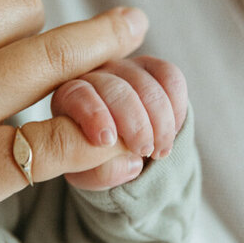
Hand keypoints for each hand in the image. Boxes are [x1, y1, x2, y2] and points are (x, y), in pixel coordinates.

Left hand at [50, 55, 187, 190]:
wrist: (123, 153)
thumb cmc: (97, 162)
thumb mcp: (90, 174)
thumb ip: (101, 172)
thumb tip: (132, 163)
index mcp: (68, 98)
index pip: (77, 94)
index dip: (94, 114)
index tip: (107, 140)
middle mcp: (93, 77)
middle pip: (114, 88)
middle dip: (135, 122)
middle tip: (144, 150)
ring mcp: (123, 69)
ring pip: (144, 81)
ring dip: (159, 119)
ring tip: (160, 149)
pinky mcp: (151, 68)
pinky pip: (169, 75)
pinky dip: (176, 103)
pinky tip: (175, 128)